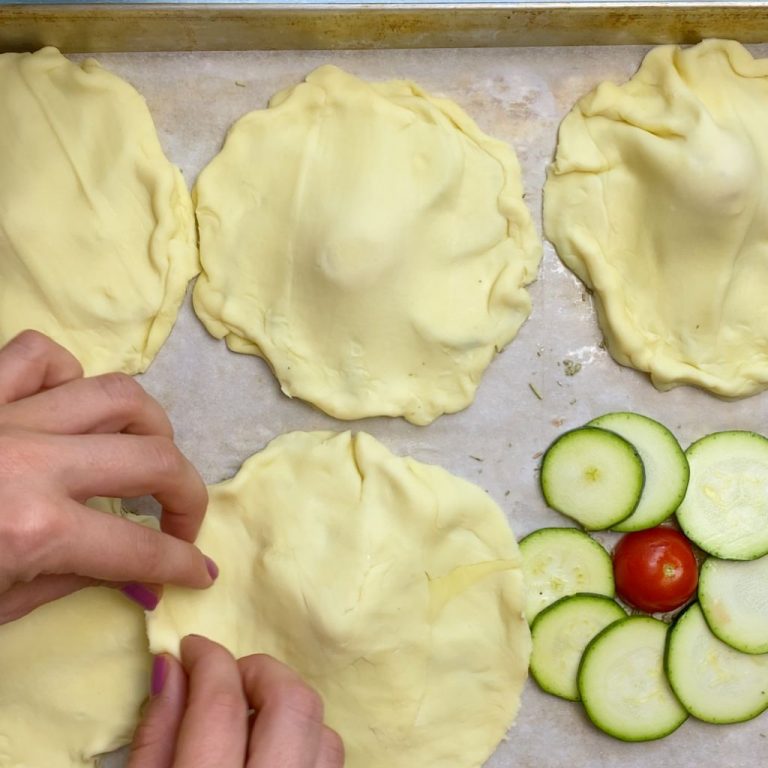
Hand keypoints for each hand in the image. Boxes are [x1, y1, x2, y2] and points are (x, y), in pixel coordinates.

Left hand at [0, 330, 215, 623]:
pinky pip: (39, 356)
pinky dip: (67, 378)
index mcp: (33, 529)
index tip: (199, 573)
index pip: (141, 548)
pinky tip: (65, 408)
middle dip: (190, 495)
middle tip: (180, 520)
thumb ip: (72, 584)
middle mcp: (31, 462)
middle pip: (154, 458)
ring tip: (143, 454)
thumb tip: (134, 577)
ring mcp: (3, 416)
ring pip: (116, 393)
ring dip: (148, 428)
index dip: (183, 564)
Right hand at [130, 636, 344, 767]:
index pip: (222, 704)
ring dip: (286, 707)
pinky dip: (306, 738)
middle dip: (257, 672)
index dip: (207, 660)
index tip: (191, 649)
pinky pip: (330, 758)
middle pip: (291, 702)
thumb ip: (155, 736)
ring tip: (247, 718)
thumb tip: (173, 665)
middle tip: (223, 679)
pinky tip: (270, 749)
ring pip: (323, 728)